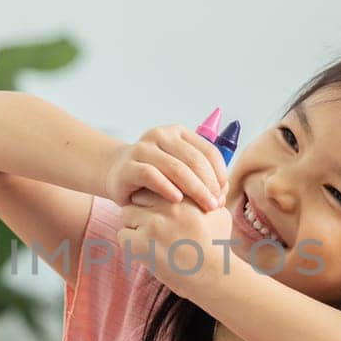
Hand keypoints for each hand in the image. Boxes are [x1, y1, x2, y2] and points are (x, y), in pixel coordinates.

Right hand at [106, 125, 226, 209]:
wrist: (116, 173)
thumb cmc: (154, 175)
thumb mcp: (177, 167)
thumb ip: (199, 173)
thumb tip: (224, 189)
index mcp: (177, 133)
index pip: (207, 151)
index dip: (219, 173)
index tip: (224, 193)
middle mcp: (160, 135)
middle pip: (194, 160)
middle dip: (209, 184)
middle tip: (216, 204)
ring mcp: (142, 149)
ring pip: (175, 168)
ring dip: (194, 189)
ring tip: (204, 207)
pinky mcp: (128, 166)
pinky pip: (152, 176)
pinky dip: (167, 188)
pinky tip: (178, 200)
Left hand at [116, 190, 234, 298]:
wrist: (214, 276)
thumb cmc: (217, 247)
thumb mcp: (218, 214)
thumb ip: (204, 197)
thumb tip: (198, 186)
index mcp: (185, 194)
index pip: (155, 184)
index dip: (153, 198)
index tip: (157, 211)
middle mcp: (169, 206)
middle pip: (138, 197)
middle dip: (141, 209)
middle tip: (151, 226)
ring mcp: (154, 224)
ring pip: (126, 214)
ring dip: (133, 225)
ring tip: (148, 240)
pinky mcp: (143, 244)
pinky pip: (123, 235)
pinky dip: (129, 243)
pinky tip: (145, 251)